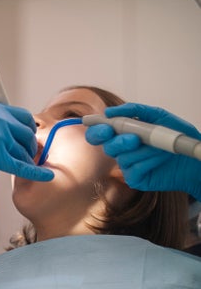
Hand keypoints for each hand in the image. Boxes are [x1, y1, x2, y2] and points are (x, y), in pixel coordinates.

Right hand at [0, 97, 53, 201]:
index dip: (26, 131)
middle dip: (29, 146)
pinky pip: (22, 165)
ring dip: (25, 161)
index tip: (25, 142)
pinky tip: (47, 176)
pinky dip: (36, 172)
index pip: (21, 116)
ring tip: (23, 169)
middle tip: (27, 157)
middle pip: (27, 132)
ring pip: (24, 151)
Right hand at [85, 103, 200, 199]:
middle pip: (107, 146)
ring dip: (144, 151)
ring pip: (123, 157)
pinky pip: (133, 169)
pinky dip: (148, 162)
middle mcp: (122, 150)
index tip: (105, 127)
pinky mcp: (134, 178)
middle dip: (118, 142)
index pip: (100, 133)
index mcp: (123, 134)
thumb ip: (135, 110)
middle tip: (134, 139)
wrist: (193, 158)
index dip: (97, 130)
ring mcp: (127, 165)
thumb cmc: (177, 136)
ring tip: (161, 148)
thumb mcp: (159, 116)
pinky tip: (159, 160)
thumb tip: (110, 111)